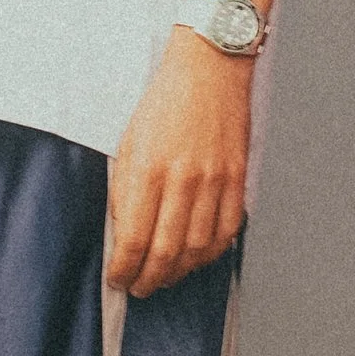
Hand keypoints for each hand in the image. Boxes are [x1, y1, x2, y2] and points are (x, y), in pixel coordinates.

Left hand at [105, 32, 251, 298]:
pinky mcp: (237, 179)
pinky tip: (196, 258)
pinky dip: (211, 253)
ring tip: (164, 278)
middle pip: (166, 253)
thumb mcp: (128, 142)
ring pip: (197, 249)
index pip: (134, 239)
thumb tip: (124, 235)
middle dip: (148, 280)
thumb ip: (126, 190)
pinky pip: (226, 232)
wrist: (210, 67)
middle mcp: (182, 180)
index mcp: (148, 169)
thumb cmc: (165, 101)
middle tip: (139, 288)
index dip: (123, 269)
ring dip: (178, 273)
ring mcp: (214, 181)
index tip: (117, 278)